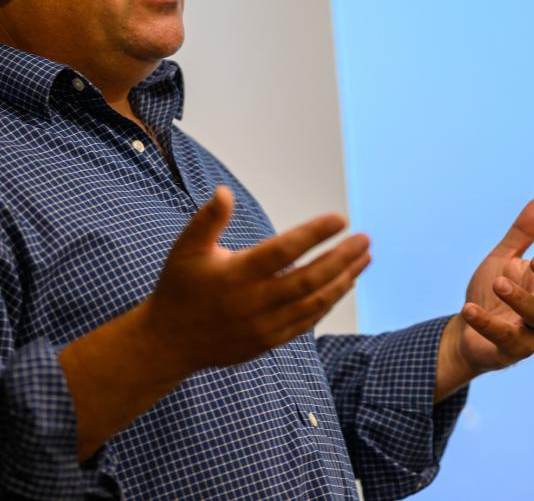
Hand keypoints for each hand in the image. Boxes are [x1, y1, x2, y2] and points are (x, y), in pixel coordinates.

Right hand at [62, 186, 369, 459]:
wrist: (169, 342)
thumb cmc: (180, 287)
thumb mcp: (186, 248)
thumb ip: (208, 220)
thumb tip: (224, 192)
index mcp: (236, 274)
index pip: (284, 250)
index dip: (314, 234)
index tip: (340, 218)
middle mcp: (254, 302)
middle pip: (309, 279)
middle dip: (341, 258)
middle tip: (364, 239)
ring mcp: (264, 325)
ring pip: (314, 302)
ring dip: (343, 279)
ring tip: (364, 258)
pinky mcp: (269, 341)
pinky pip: (307, 321)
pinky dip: (328, 302)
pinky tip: (344, 284)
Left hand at [436, 198, 533, 398]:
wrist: (467, 331)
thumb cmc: (492, 294)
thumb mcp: (503, 259)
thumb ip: (521, 234)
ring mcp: (531, 330)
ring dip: (519, 298)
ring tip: (498, 283)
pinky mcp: (513, 350)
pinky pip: (504, 337)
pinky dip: (486, 323)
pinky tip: (469, 308)